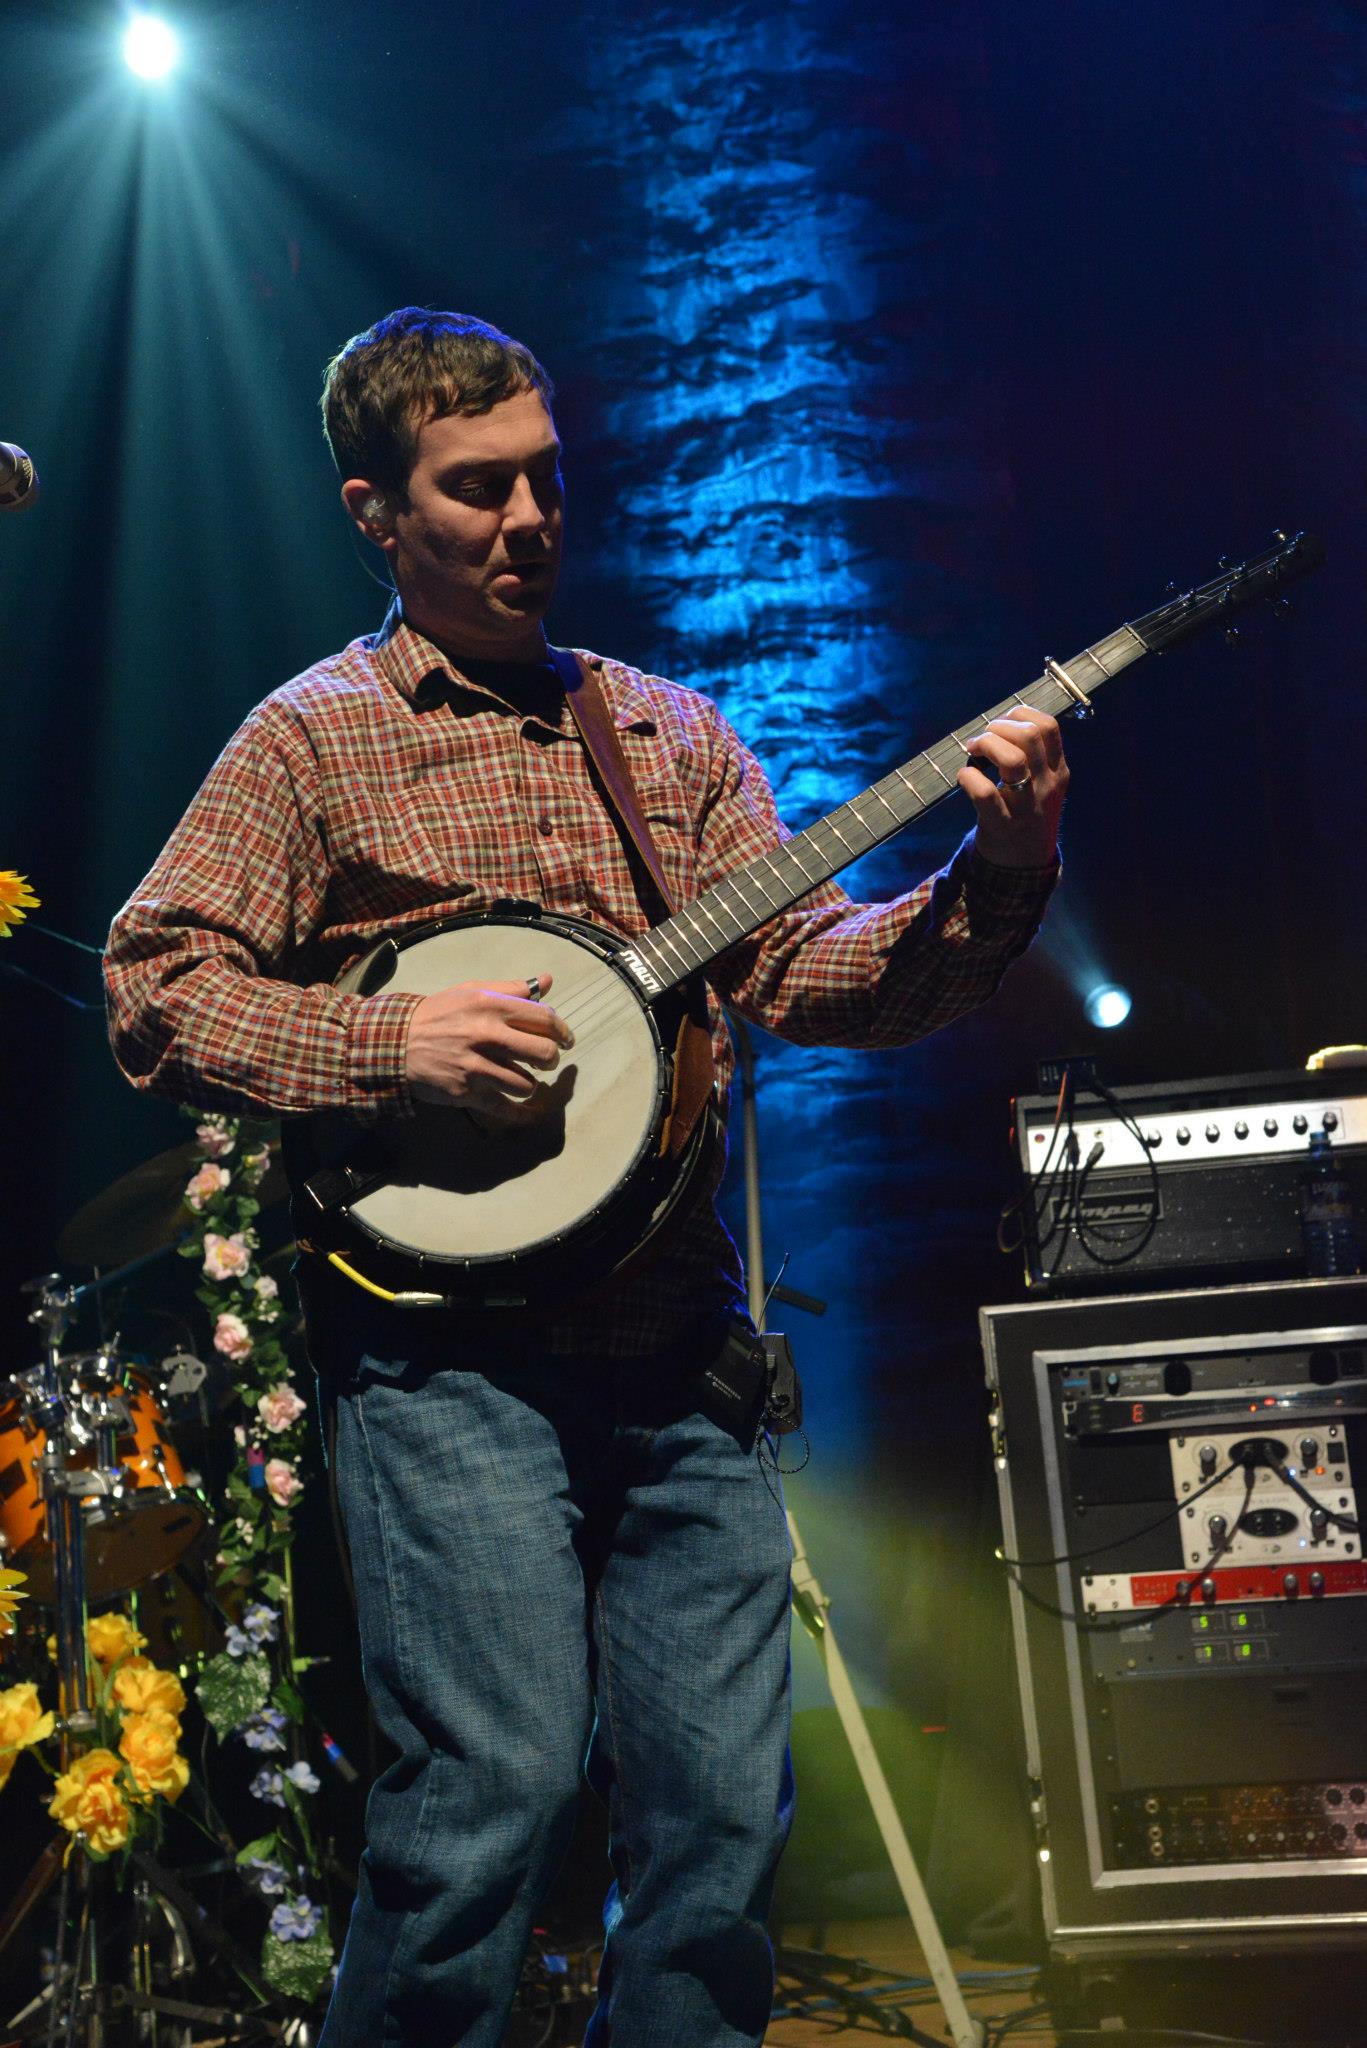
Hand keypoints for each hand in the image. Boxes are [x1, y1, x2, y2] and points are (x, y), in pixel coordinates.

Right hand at [404, 974, 573, 1107]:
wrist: (395, 1042)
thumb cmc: (439, 1014)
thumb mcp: (472, 991)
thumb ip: (512, 988)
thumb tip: (548, 981)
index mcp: (492, 1006)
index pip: (546, 1019)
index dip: (563, 1032)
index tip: (565, 1039)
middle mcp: (488, 1035)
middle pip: (544, 1054)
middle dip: (550, 1059)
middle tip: (545, 1060)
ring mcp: (477, 1067)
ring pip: (527, 1084)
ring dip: (528, 1083)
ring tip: (519, 1078)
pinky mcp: (468, 1093)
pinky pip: (506, 1109)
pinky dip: (520, 1113)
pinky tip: (525, 1111)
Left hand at [957, 706, 1067, 867]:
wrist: (1024, 866)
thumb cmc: (1025, 815)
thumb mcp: (1042, 785)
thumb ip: (1032, 757)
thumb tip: (1000, 723)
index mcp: (1058, 772)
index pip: (1049, 727)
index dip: (1020, 714)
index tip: (1001, 723)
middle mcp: (1047, 786)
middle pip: (1029, 736)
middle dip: (998, 727)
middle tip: (981, 740)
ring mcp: (1026, 806)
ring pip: (1013, 759)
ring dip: (986, 746)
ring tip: (973, 752)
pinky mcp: (1002, 825)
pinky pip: (985, 794)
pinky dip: (968, 778)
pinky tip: (965, 777)